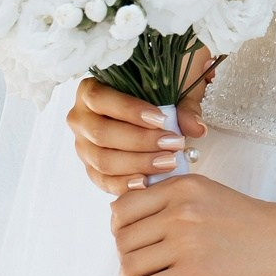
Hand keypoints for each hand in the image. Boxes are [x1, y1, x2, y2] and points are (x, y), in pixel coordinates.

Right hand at [66, 59, 213, 196]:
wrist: (144, 118)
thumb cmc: (153, 99)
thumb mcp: (171, 93)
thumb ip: (184, 107)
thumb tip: (196, 128)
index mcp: (88, 92)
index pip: (100, 99)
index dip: (130, 110)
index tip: (161, 119)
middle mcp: (79, 119)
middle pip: (102, 133)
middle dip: (140, 141)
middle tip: (173, 144)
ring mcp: (82, 147)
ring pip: (103, 160)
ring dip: (138, 163)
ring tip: (169, 162)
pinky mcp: (92, 169)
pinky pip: (104, 181)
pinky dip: (125, 184)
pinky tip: (148, 182)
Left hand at [110, 175, 275, 275]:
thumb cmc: (251, 222)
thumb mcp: (209, 194)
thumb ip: (172, 200)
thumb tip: (128, 221)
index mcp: (182, 187)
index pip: (123, 207)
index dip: (119, 227)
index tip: (127, 239)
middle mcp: (179, 211)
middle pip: (123, 237)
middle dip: (123, 255)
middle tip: (134, 265)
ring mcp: (185, 243)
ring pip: (130, 264)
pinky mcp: (193, 274)